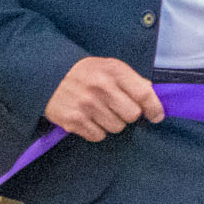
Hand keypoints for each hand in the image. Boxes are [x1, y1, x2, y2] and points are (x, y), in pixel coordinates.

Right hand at [46, 56, 162, 141]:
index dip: (154, 108)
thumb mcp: (109, 67)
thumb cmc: (84, 73)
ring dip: (112, 123)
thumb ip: (131, 80)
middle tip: (117, 108)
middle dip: (128, 115)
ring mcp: (86, 104)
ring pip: (116, 128)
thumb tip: (152, 95)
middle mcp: (100, 87)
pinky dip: (96, 131)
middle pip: (132, 115)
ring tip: (99, 111)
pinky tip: (88, 119)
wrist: (46, 75)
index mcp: (113, 71)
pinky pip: (98, 136)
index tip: (157, 116)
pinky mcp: (73, 120)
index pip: (144, 94)